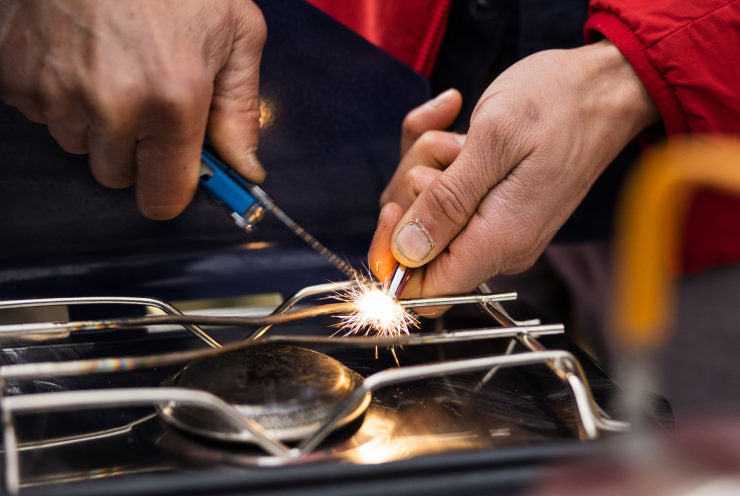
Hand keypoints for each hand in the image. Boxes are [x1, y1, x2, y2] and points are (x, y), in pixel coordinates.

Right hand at [0, 0, 265, 219]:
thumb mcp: (235, 33)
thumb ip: (240, 110)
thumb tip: (244, 167)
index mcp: (173, 99)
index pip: (163, 197)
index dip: (172, 190)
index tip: (175, 178)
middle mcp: (111, 105)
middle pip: (118, 174)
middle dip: (136, 150)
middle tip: (147, 97)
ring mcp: (55, 91)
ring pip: (79, 144)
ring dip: (96, 121)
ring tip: (112, 65)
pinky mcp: (14, 75)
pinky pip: (42, 114)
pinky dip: (60, 95)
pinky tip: (79, 56)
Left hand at [369, 40, 658, 313]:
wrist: (605, 87)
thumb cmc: (558, 104)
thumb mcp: (494, 143)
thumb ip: (447, 203)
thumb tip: (405, 254)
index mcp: (497, 242)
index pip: (424, 291)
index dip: (394, 260)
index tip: (396, 209)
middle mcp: (495, 244)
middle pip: (416, 246)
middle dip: (412, 189)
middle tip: (445, 148)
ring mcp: (493, 225)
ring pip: (423, 210)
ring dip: (425, 161)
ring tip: (460, 132)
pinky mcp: (491, 203)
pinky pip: (440, 187)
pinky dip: (433, 149)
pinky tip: (450, 113)